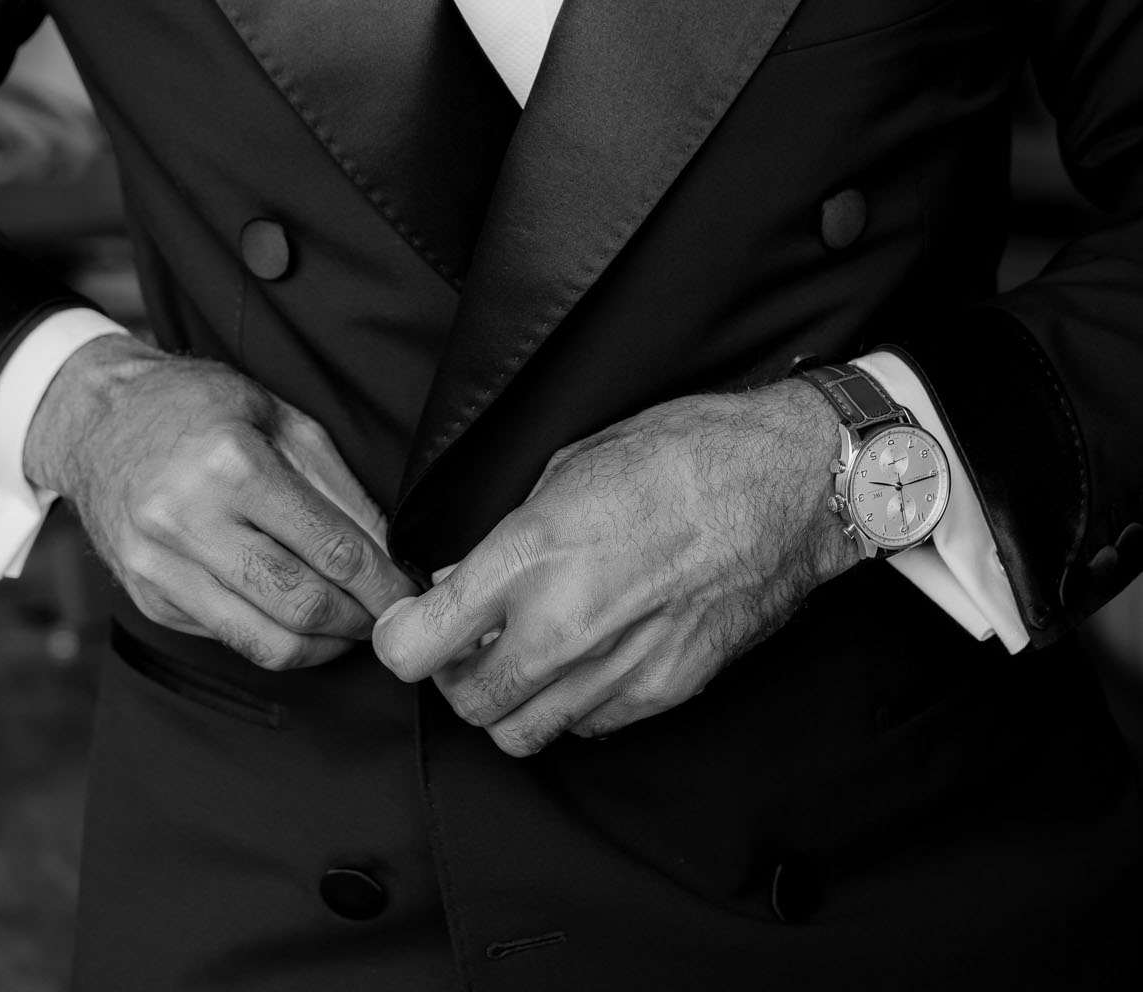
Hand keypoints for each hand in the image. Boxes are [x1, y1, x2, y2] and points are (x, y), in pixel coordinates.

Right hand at [24, 334, 415, 668]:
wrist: (100, 419)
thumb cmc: (198, 407)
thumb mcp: (280, 418)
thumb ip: (337, 487)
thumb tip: (389, 551)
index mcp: (231, 465)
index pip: (330, 548)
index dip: (383, 584)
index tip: (411, 596)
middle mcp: (187, 522)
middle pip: (299, 604)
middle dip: (358, 622)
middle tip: (387, 618)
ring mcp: (159, 568)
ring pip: (263, 640)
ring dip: (321, 646)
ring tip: (350, 628)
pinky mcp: (147, 598)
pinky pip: (227, 637)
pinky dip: (273, 638)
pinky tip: (297, 619)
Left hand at [373, 379, 854, 753]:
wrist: (787, 485)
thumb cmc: (682, 454)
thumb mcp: (568, 467)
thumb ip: (504, 538)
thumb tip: (459, 580)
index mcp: (531, 556)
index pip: (419, 646)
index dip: (400, 639)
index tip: (407, 625)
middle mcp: (566, 626)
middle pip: (467, 706)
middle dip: (455, 677)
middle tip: (468, 640)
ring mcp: (617, 670)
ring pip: (524, 734)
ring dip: (510, 702)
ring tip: (524, 654)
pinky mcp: (662, 692)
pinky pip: (587, 727)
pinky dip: (569, 705)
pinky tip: (584, 658)